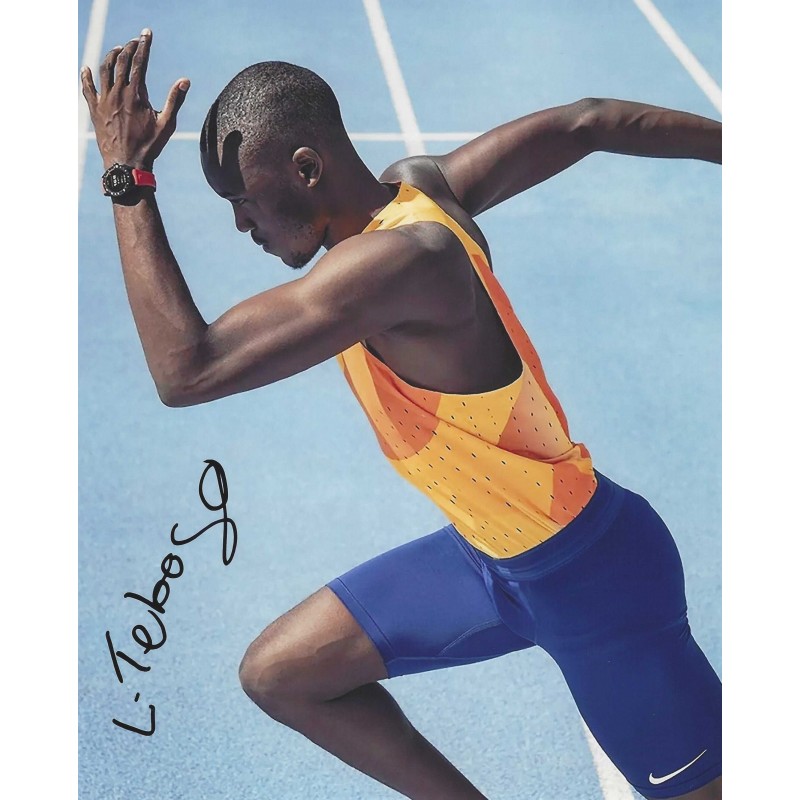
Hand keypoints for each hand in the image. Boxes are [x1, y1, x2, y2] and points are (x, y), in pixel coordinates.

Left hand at [81, 29, 189, 170]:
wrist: (126, 164)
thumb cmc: (149, 146)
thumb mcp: (167, 124)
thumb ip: (174, 100)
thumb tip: (184, 81)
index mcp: (136, 94)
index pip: (140, 61)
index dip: (144, 45)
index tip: (146, 33)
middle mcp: (118, 92)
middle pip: (121, 61)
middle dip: (129, 47)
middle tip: (135, 41)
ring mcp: (104, 100)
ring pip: (104, 69)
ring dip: (111, 56)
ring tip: (118, 50)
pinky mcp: (95, 109)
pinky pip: (87, 88)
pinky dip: (86, 76)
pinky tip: (87, 69)